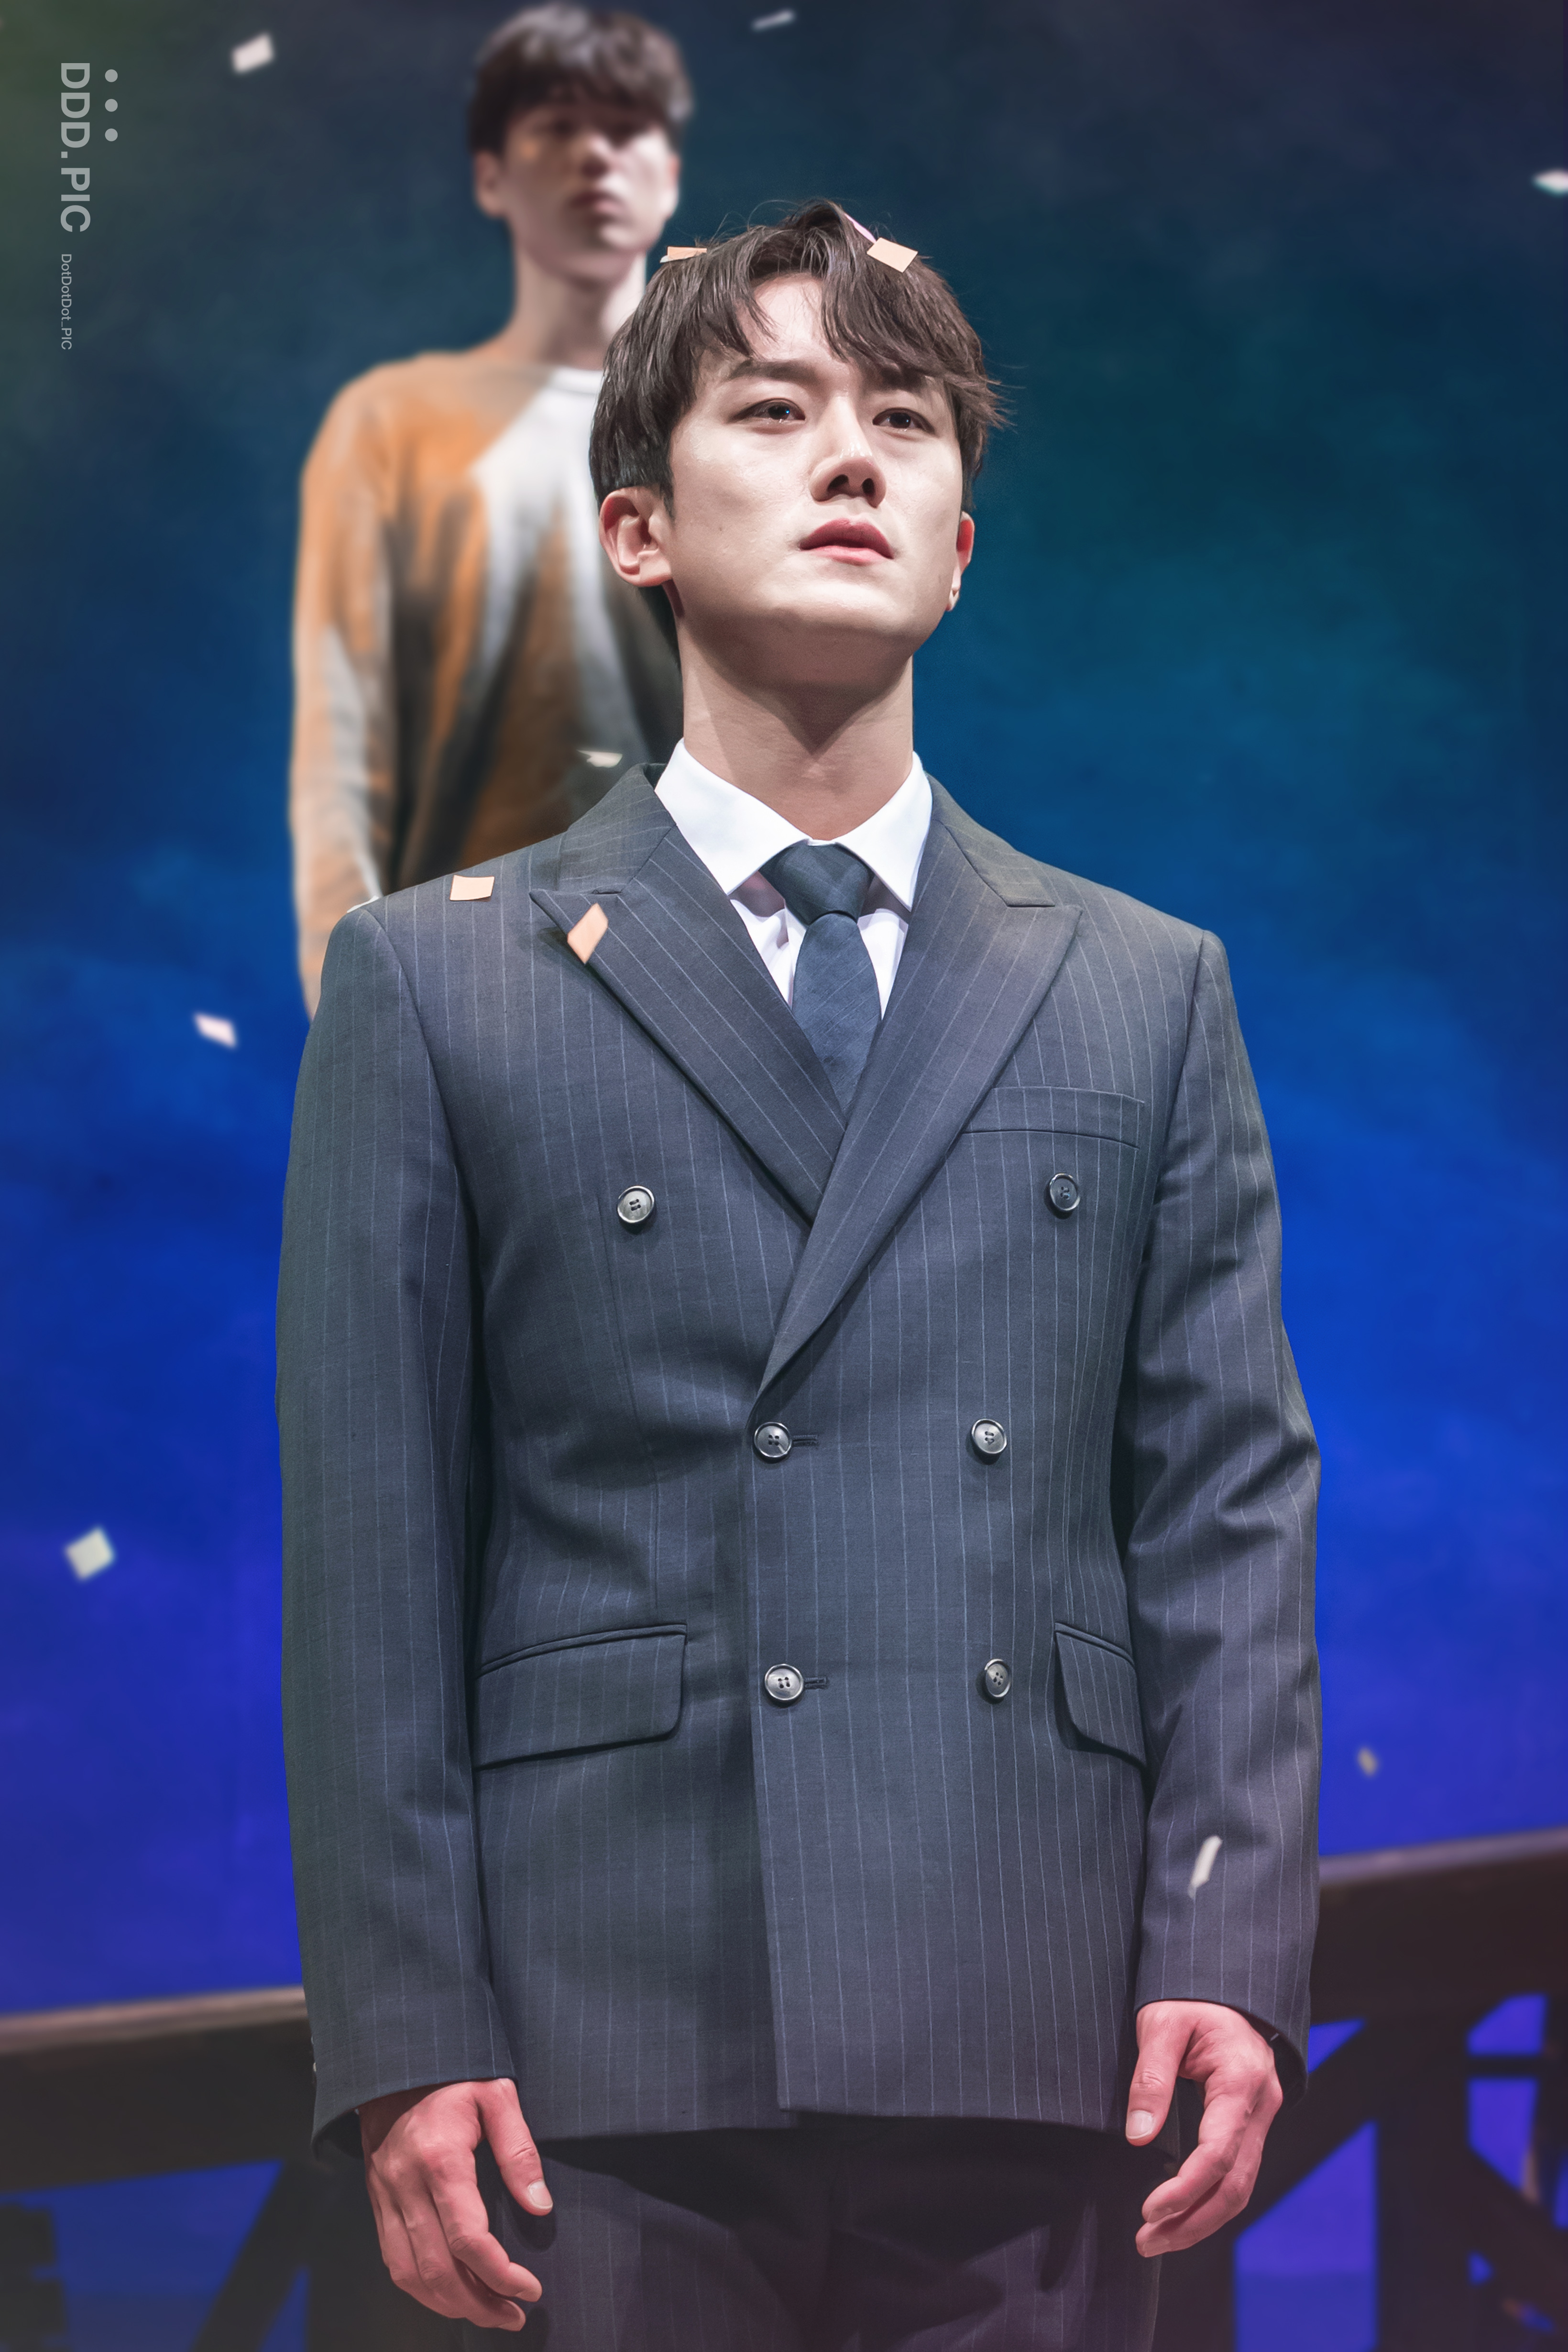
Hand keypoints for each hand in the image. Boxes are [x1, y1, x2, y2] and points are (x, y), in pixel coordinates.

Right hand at [359, 2078, 550, 2329]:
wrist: (395, 2056)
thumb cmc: (453, 2073)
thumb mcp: (497, 2094)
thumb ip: (519, 2150)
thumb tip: (540, 2207)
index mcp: (440, 2159)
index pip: (468, 2239)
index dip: (501, 2275)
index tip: (531, 2289)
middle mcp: (405, 2183)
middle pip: (437, 2268)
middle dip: (478, 2304)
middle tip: (513, 2315)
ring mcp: (385, 2193)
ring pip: (408, 2273)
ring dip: (448, 2304)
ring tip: (487, 2312)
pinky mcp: (376, 2197)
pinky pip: (392, 2258)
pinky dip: (420, 2286)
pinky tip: (448, 2291)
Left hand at [1125, 2000, 1281, 2255]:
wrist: (1225, 1985)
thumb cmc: (1189, 1999)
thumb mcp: (1161, 2024)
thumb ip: (1150, 2079)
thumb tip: (1138, 2139)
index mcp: (1241, 2080)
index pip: (1218, 2153)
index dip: (1185, 2190)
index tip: (1150, 2211)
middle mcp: (1261, 2105)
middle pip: (1235, 2184)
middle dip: (1192, 2221)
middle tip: (1147, 2242)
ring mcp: (1261, 2116)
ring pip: (1240, 2186)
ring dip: (1200, 2218)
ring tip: (1157, 2239)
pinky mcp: (1252, 2122)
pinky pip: (1237, 2172)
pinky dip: (1210, 2199)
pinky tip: (1181, 2213)